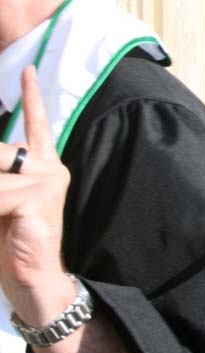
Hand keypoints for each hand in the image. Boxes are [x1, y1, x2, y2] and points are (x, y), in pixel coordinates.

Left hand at [0, 66, 74, 326]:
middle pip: (0, 151)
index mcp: (44, 169)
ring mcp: (48, 183)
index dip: (32, 96)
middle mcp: (51, 169)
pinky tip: (2, 224)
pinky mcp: (38, 200)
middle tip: (2, 204)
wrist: (34, 283)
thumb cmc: (11, 246)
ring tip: (1, 217)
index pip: (37, 126)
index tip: (27, 68)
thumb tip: (0, 158)